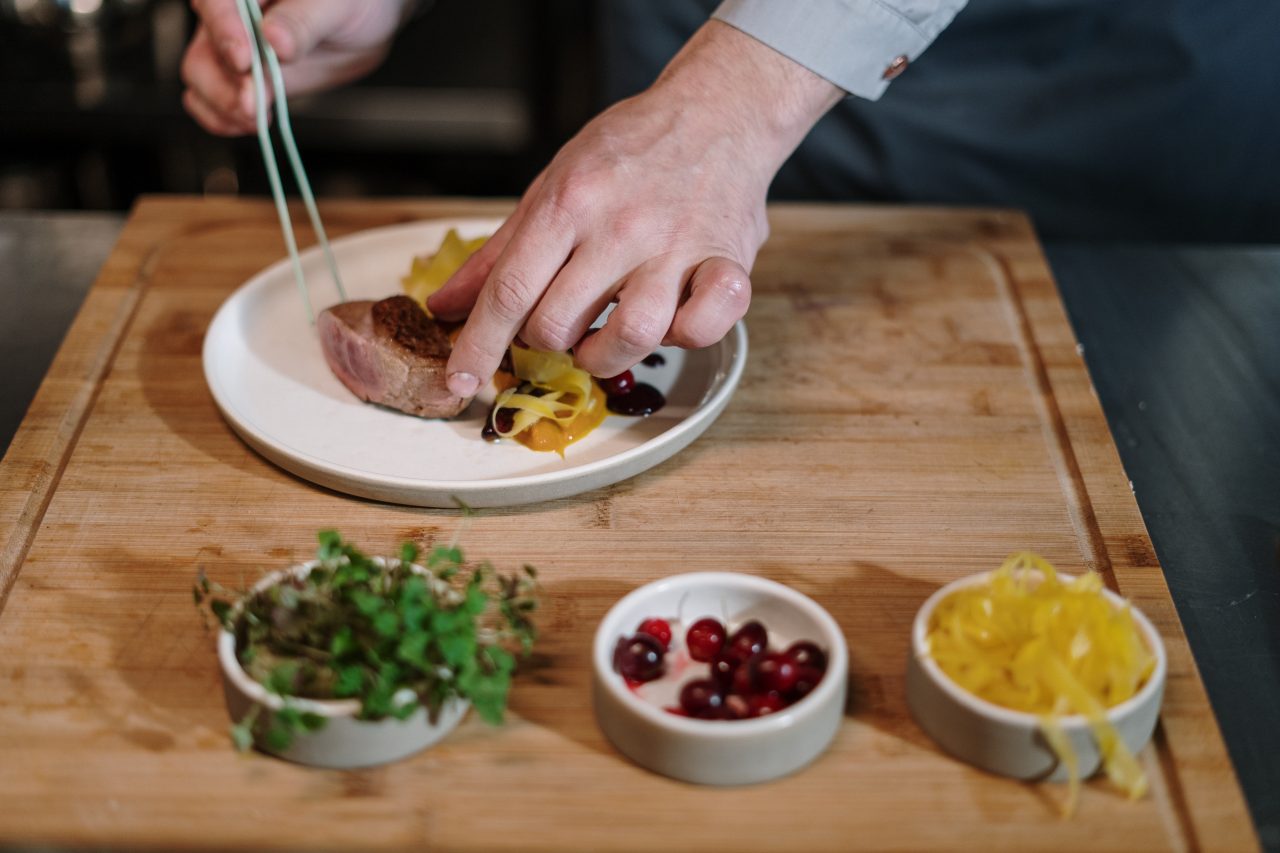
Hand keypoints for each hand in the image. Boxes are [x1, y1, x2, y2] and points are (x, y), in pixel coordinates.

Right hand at [181, 0, 409, 135]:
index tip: (243, 59)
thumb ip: (302, 22)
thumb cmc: (347, 2)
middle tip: (252, 104)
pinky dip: (224, 119)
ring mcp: (229, 51)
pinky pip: (213, 103)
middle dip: (223, 84)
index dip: (224, 31)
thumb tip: (276, 41)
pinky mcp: (242, 81)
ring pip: (201, 80)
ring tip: (257, 118)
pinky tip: (251, 124)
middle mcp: (227, 17)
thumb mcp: (333, 5)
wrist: (359, 29)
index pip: (215, 2)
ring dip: (224, 106)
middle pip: (202, 50)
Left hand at [427, 20, 841, 393]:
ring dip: (604, 354)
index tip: (460, 384)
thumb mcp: (553, 184)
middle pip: (558, 325)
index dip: (478, 345)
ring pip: (629, 337)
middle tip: (560, 322)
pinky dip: (687, 335)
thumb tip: (445, 306)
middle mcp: (619, 228)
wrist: (716, 111)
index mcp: (568, 203)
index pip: (509, 292)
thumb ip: (500, 252)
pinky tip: (673, 320)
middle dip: (544, 342)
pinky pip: (705, 325)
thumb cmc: (629, 150)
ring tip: (603, 338)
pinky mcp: (727, 261)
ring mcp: (676, 248)